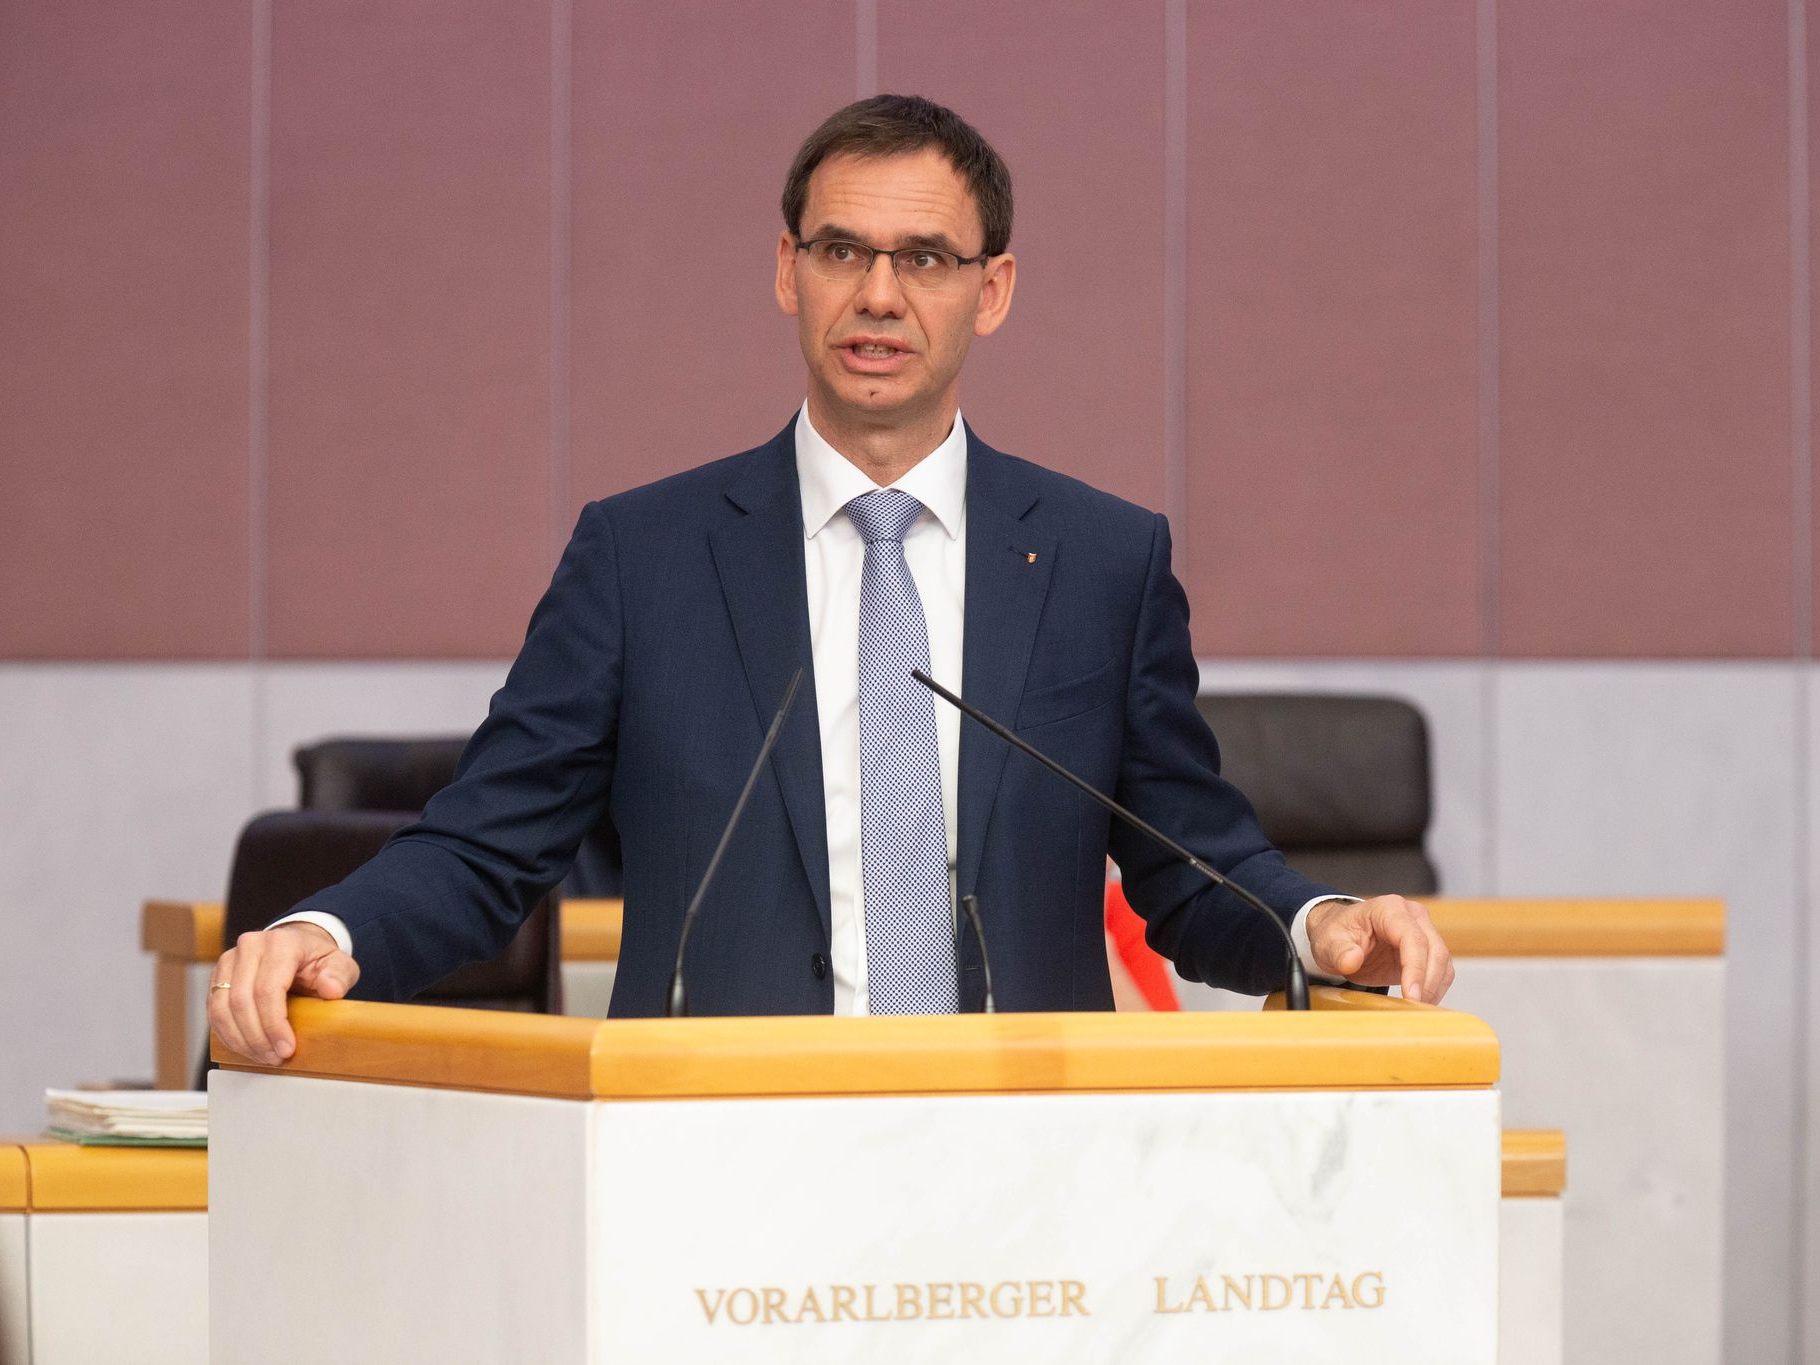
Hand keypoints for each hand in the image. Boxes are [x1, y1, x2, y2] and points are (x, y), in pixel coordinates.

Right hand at [206, 923, 358, 1065]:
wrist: (297, 947)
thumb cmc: (317, 959)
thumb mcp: (340, 964)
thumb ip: (339, 975)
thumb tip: (330, 989)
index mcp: (280, 943)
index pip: (268, 989)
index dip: (274, 1024)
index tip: (286, 1049)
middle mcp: (249, 947)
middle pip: (242, 1001)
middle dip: (257, 1037)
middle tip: (275, 1058)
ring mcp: (229, 960)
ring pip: (221, 1009)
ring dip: (241, 1040)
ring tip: (263, 1057)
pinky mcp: (217, 977)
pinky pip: (213, 1012)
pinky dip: (228, 1035)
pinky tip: (247, 1048)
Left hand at [1306, 896, 1453, 1004]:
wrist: (1340, 938)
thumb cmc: (1336, 935)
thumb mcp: (1327, 943)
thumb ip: (1338, 951)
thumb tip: (1352, 959)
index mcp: (1389, 908)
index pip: (1412, 938)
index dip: (1415, 968)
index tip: (1411, 995)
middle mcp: (1412, 916)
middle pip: (1435, 949)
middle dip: (1427, 982)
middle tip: (1414, 1009)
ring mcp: (1423, 931)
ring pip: (1443, 961)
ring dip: (1434, 988)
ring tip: (1416, 1009)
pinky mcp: (1427, 950)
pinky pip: (1441, 970)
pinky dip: (1435, 989)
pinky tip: (1421, 1003)